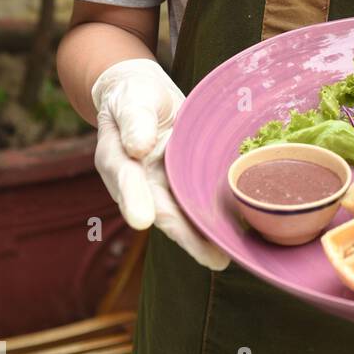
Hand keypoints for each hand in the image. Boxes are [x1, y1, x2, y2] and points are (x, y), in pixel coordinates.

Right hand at [91, 57, 230, 270]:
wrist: (144, 97)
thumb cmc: (134, 97)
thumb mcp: (132, 100)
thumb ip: (134, 121)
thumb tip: (138, 146)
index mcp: (117, 160)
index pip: (127, 180)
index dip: (134, 199)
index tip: (142, 220)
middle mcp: (139, 183)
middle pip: (161, 211)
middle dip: (185, 235)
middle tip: (211, 257)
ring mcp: (161, 187)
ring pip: (182, 214)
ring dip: (203, 235)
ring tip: (227, 255)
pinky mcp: (182, 183)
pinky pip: (196, 201)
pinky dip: (213, 216)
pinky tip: (236, 231)